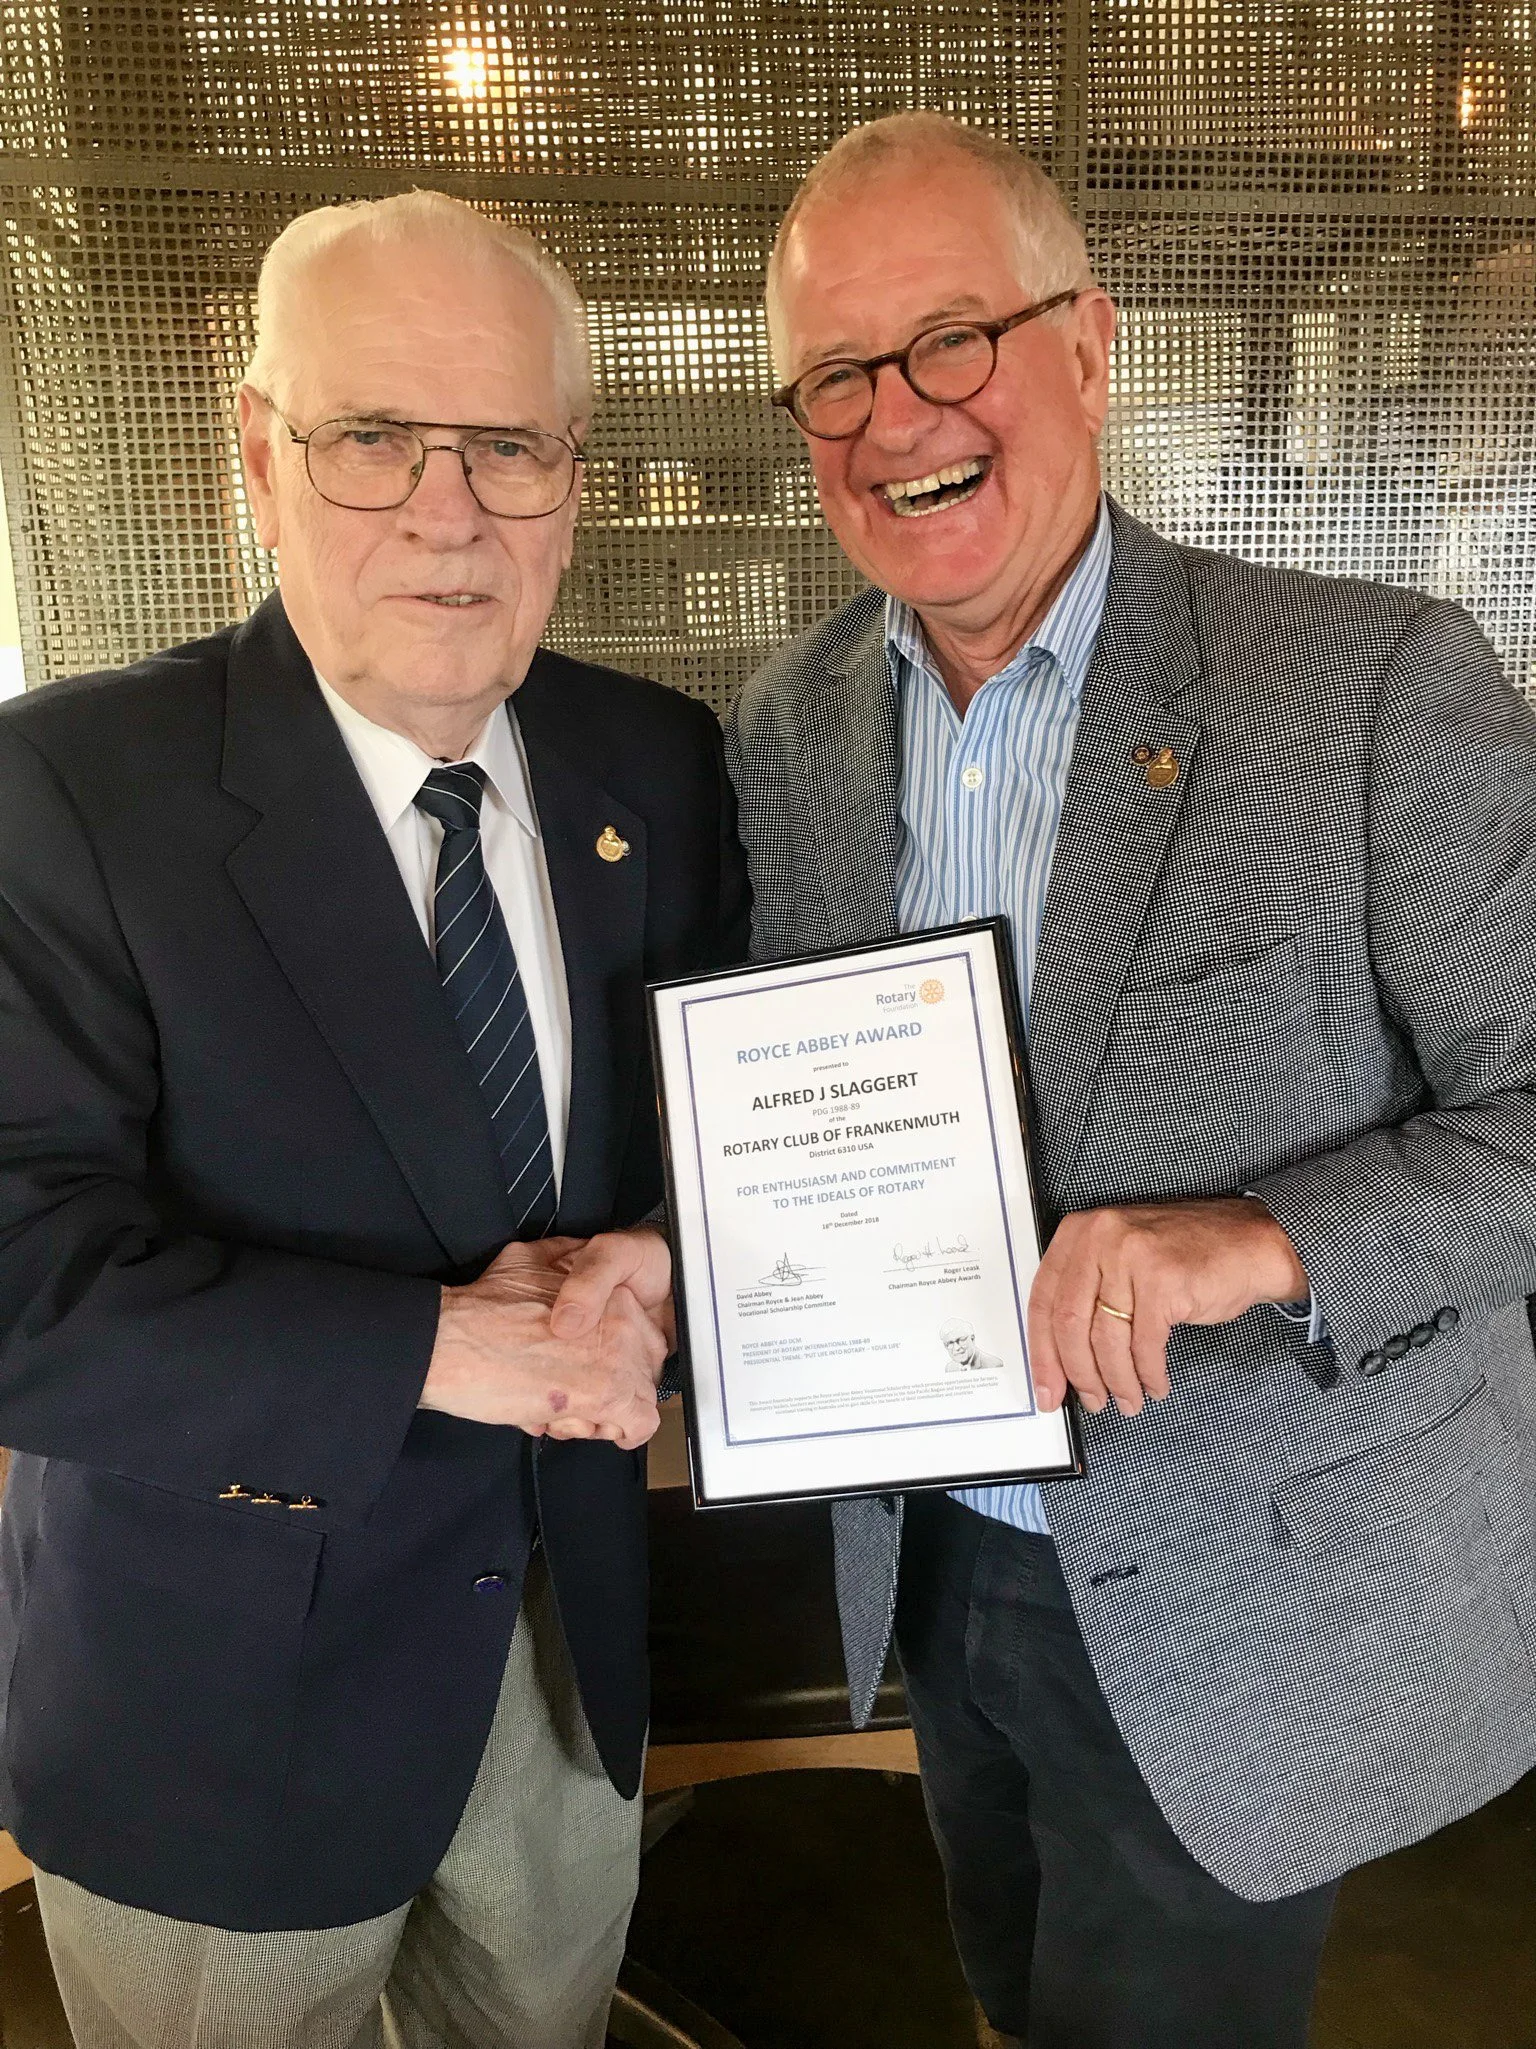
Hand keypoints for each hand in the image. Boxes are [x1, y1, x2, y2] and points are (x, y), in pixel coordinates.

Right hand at [421, 1244, 667, 1448]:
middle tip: (571, 1397)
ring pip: (639, 1398)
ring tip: (566, 1413)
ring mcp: (616, 1356)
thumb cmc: (478, 1309)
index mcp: (606, 1292)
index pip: (637, 1334)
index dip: (610, 1358)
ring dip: (606, 1414)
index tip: (585, 1369)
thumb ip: (563, 1262)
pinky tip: (587, 1424)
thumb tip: (576, 1286)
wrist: (452, 1340)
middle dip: (609, 1391)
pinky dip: (621, 1431)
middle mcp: (620, 1321)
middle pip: (640, 1368)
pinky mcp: (606, 1392)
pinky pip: (639, 1422)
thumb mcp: (528, 1258)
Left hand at [1028, 1196, 1308, 1418]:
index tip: (1046, 1387)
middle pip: (1070, 1324)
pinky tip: (1154, 1384)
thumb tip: (1060, 1357)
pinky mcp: (1163, 1281)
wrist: (1250, 1241)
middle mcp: (1101, 1238)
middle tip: (1090, 1401)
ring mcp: (1132, 1257)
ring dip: (1117, 1382)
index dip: (1041, 1353)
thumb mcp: (1121, 1257)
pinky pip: (1144, 1346)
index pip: (1042, 1301)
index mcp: (1080, 1232)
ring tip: (1127, 1399)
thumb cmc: (1187, 1254)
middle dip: (1079, 1374)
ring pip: (1107, 1340)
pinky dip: (1148, 1374)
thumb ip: (1086, 1292)